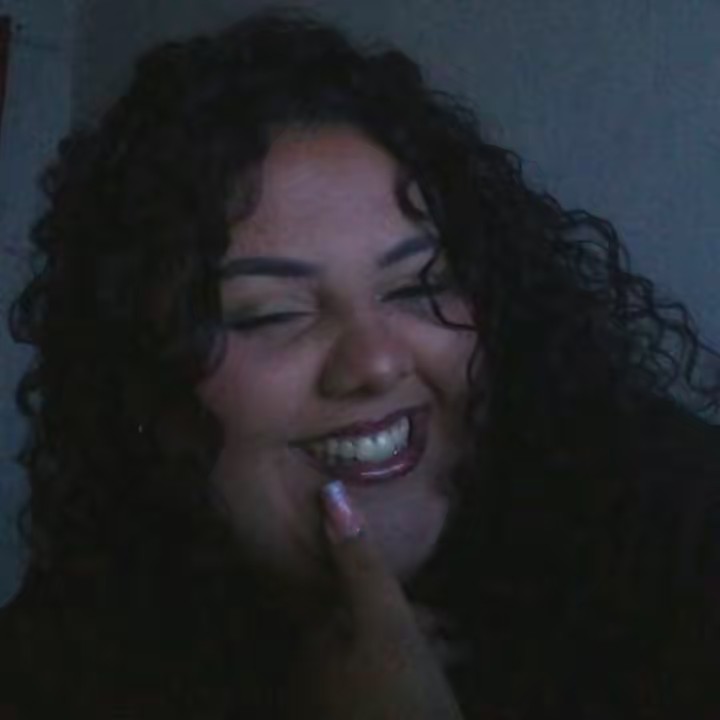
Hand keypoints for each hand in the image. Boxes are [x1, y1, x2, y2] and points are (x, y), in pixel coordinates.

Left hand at [286, 480, 464, 719]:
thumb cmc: (398, 698)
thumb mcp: (386, 624)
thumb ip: (360, 563)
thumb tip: (328, 492)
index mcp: (320, 639)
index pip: (351, 597)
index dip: (395, 597)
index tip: (432, 610)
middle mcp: (318, 671)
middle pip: (367, 631)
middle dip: (412, 627)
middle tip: (452, 635)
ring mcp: (336, 706)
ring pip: (379, 663)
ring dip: (417, 655)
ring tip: (456, 659)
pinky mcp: (361, 719)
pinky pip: (384, 691)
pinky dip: (412, 683)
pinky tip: (439, 687)